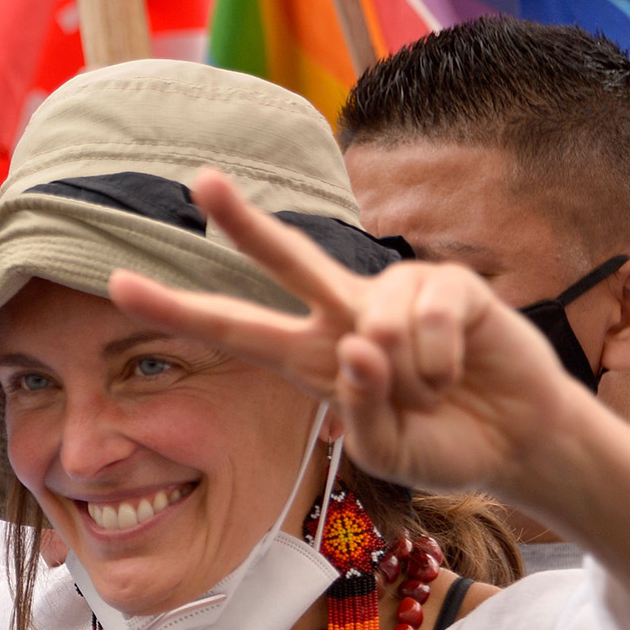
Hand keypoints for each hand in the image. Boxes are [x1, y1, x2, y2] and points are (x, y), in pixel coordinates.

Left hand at [106, 169, 595, 508]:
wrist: (514, 442)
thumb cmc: (437, 443)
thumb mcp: (382, 451)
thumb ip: (359, 412)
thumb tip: (360, 346)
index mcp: (308, 357)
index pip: (231, 327)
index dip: (175, 306)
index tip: (115, 281)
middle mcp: (342, 314)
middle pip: (286, 257)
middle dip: (244, 220)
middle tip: (202, 178)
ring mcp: (392, 295)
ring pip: (372, 328)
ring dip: (408, 384)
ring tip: (433, 393)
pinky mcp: (448, 286)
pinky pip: (424, 325)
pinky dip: (440, 365)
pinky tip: (457, 370)